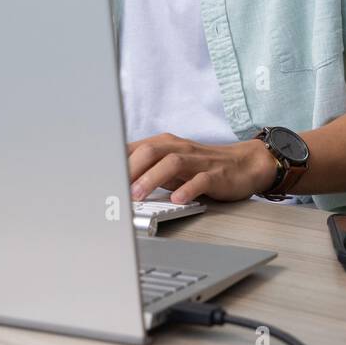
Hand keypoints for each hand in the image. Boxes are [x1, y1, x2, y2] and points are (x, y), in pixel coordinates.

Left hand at [126, 133, 276, 203]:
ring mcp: (199, 161)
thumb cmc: (202, 166)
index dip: (117, 161)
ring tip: (138, 196)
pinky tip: (177, 199)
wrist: (245, 164)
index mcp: (166, 144)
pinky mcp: (216, 175)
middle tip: (116, 188)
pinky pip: (200, 180)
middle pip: (150, 151)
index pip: (136, 147)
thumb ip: (148, 169)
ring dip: (152, 179)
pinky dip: (187, 189)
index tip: (101, 177)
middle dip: (130, 169)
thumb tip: (117, 182)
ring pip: (172, 163)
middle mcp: (180, 148)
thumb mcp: (171, 164)